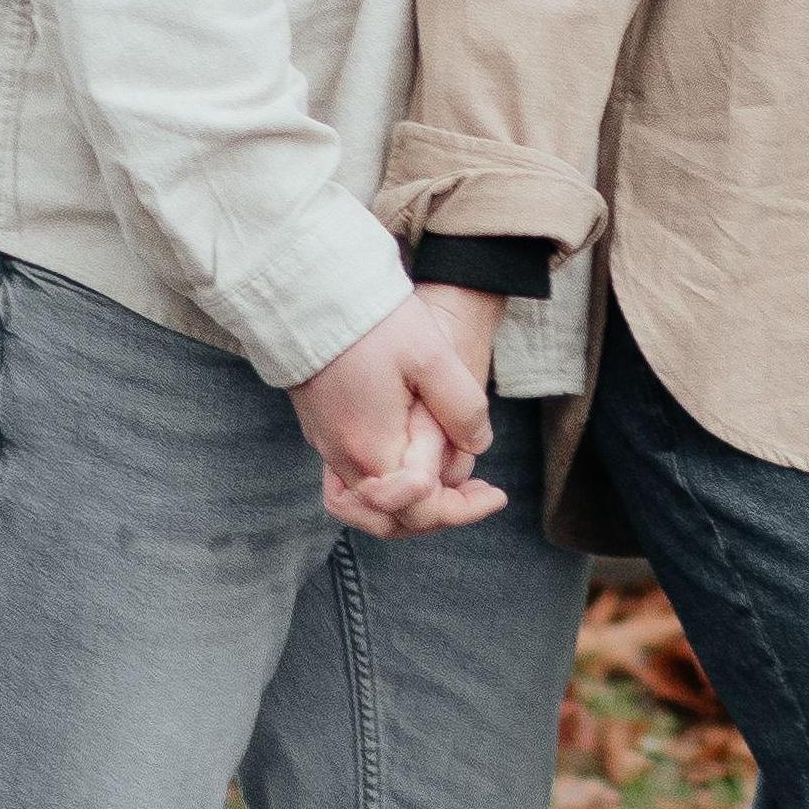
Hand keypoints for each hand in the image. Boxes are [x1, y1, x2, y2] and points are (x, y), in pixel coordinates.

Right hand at [293, 288, 508, 537]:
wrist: (311, 289)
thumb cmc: (374, 320)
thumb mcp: (433, 357)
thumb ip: (461, 408)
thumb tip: (477, 446)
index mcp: (371, 448)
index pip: (418, 510)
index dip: (463, 510)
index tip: (497, 494)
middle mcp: (342, 457)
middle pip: (388, 520)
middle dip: (437, 516)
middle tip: (480, 496)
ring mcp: (326, 444)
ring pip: (364, 506)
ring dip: (407, 509)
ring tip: (445, 488)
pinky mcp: (320, 428)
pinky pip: (350, 482)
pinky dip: (383, 490)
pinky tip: (411, 466)